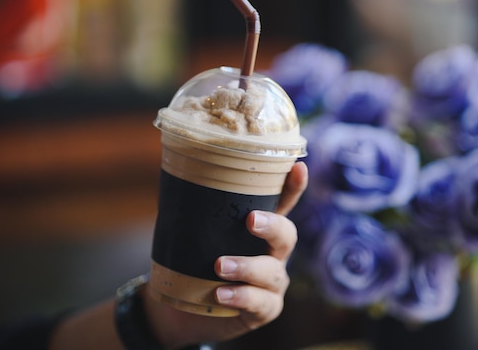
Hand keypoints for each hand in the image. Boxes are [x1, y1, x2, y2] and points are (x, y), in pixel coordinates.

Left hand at [144, 161, 307, 348]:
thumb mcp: (193, 235)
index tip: (298, 168)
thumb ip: (195, 213)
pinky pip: (260, 304)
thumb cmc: (191, 264)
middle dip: (272, 226)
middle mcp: (273, 254)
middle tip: (250, 220)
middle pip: (287, 235)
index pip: (282, 204)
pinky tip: (220, 294)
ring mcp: (271, 284)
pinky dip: (241, 297)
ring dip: (247, 267)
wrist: (180, 310)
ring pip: (272, 272)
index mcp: (260, 230)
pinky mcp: (264, 310)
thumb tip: (179, 178)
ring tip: (220, 266)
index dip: (293, 187)